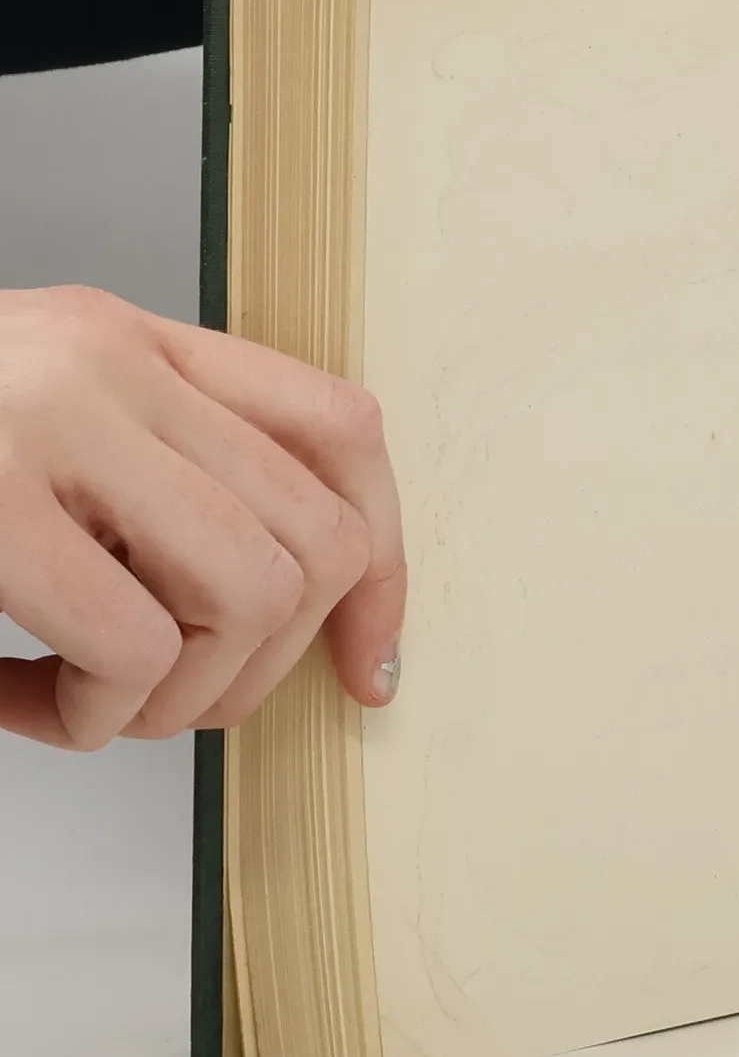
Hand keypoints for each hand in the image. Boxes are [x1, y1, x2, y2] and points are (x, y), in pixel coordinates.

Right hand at [0, 287, 405, 749]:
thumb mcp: (39, 437)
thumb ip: (158, 485)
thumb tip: (309, 613)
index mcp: (134, 341)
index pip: (341, 428)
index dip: (383, 565)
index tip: (366, 667)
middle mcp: (108, 359)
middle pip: (316, 543)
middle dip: (256, 669)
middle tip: (158, 698)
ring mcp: (46, 418)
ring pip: (248, 597)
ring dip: (173, 695)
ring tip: (78, 696)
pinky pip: (128, 646)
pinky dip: (84, 716)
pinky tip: (8, 697)